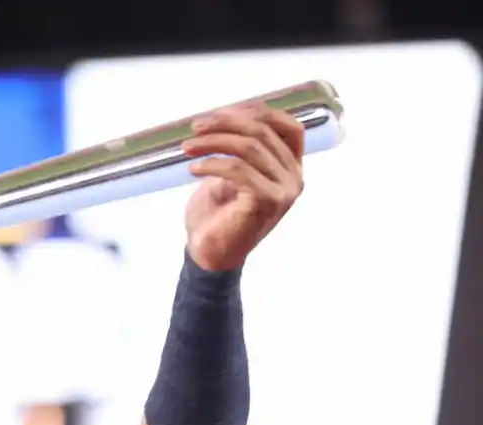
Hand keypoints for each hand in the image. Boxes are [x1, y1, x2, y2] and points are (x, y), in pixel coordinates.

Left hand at [182, 103, 305, 272]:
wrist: (210, 254)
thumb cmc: (218, 214)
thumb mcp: (231, 174)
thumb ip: (241, 148)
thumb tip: (229, 115)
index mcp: (290, 167)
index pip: (288, 126)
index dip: (257, 112)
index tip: (221, 112)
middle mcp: (294, 177)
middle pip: (263, 132)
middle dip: (225, 123)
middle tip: (195, 127)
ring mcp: (284, 190)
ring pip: (249, 147)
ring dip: (213, 141)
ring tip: (187, 147)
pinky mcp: (267, 201)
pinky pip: (238, 169)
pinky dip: (212, 163)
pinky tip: (193, 168)